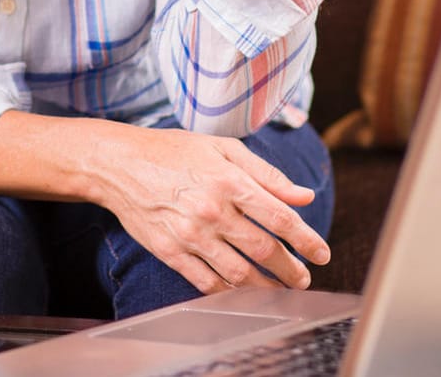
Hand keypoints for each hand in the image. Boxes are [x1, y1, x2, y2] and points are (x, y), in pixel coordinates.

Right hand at [87, 124, 328, 293]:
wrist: (119, 164)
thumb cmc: (173, 151)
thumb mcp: (222, 148)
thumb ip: (267, 174)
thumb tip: (304, 197)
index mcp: (229, 180)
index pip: (281, 217)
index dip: (307, 240)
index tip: (322, 254)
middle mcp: (212, 210)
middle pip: (264, 250)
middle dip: (291, 269)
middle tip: (303, 278)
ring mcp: (190, 234)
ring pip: (238, 273)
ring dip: (265, 287)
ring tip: (280, 290)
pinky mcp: (170, 251)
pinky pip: (206, 282)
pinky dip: (229, 292)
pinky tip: (242, 292)